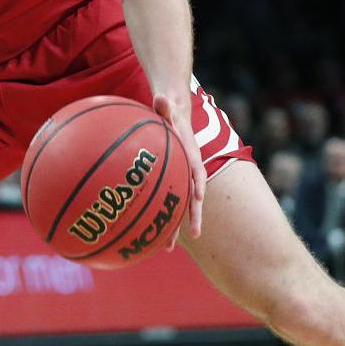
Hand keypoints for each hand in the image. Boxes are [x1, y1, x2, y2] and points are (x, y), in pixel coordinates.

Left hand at [153, 92, 205, 241]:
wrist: (172, 111)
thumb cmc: (167, 109)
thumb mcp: (166, 105)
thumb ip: (165, 104)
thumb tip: (161, 97)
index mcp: (190, 153)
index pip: (197, 169)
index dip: (198, 183)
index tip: (199, 197)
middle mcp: (188, 168)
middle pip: (192, 195)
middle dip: (193, 216)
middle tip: (194, 236)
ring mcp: (179, 176)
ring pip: (178, 204)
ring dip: (174, 225)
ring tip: (166, 248)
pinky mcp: (169, 180)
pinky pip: (164, 201)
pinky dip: (158, 216)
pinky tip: (145, 234)